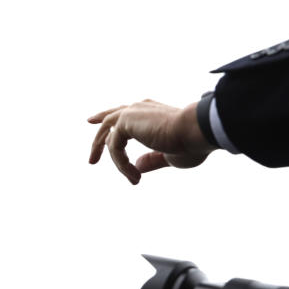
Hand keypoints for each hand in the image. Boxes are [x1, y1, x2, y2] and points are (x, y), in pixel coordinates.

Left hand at [88, 99, 214, 183]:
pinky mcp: (125, 122)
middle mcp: (138, 108)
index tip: (98, 131)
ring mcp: (131, 112)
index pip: (124, 116)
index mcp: (150, 112)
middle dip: (98, 140)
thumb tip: (137, 166)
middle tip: (91, 161)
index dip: (110, 125)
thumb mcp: (169, 156)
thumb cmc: (191, 143)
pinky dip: (121, 164)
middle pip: (109, 120)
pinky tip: (133, 176)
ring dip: (113, 160)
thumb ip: (152, 160)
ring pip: (109, 136)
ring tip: (129, 179)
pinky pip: (114, 147)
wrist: (197, 131)